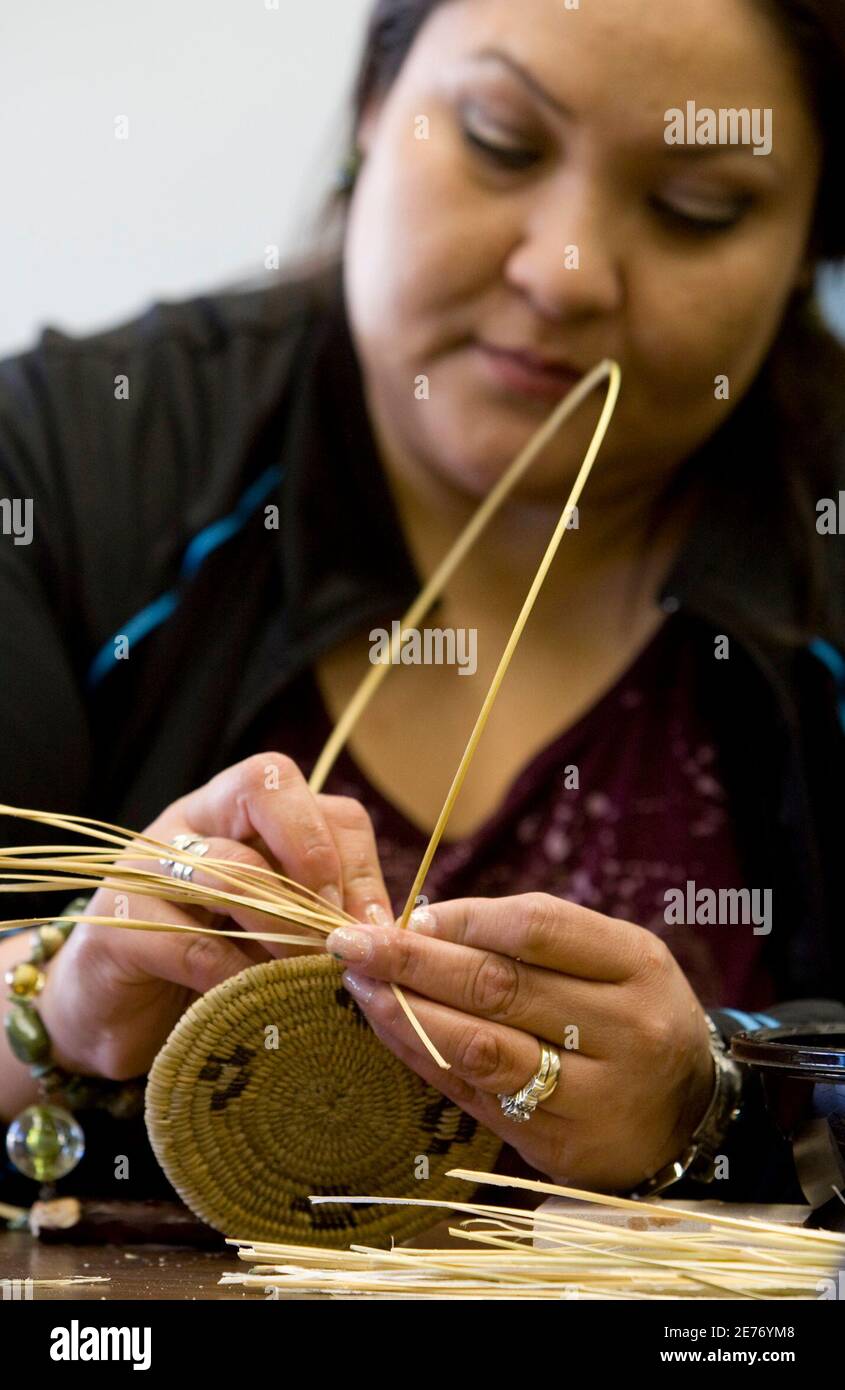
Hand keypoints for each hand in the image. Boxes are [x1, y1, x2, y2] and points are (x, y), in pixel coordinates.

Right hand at [39, 753, 391, 1080]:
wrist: (111, 1010)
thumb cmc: (206, 960)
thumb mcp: (269, 924)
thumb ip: (318, 911)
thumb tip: (387, 932)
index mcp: (234, 811)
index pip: (307, 791)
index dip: (350, 852)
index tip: (373, 921)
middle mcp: (191, 820)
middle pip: (265, 787)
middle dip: (317, 854)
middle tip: (340, 928)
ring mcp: (147, 868)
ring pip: (230, 867)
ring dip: (285, 924)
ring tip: (312, 972)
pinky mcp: (119, 929)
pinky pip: (193, 946)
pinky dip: (238, 978)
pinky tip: (259, 1002)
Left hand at [325, 892, 715, 1192]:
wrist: (690, 1116)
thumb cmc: (633, 1014)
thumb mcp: (616, 958)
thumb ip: (538, 936)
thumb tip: (429, 920)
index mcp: (637, 965)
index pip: (538, 927)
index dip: (466, 918)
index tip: (413, 914)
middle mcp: (623, 1030)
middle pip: (501, 987)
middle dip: (415, 961)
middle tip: (353, 941)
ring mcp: (592, 1095)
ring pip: (482, 1048)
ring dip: (408, 1012)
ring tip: (359, 983)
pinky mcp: (556, 1145)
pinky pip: (475, 1094)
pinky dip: (423, 1056)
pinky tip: (388, 1027)